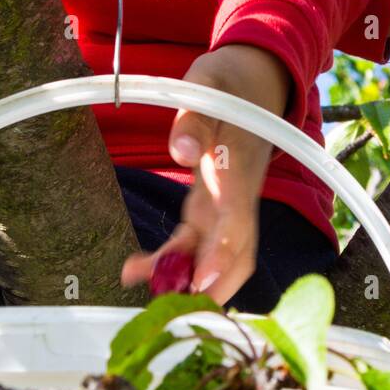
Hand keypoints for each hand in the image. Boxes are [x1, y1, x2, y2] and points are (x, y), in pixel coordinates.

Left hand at [120, 44, 292, 305]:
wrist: (253, 81)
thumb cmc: (230, 83)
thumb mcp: (208, 85)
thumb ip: (194, 119)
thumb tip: (182, 149)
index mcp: (241, 169)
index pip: (238, 223)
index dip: (222, 257)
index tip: (200, 282)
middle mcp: (238, 196)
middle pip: (234, 256)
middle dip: (206, 288)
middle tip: (168, 309)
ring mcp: (226, 205)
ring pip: (210, 255)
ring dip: (180, 277)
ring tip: (135, 277)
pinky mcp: (211, 206)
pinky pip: (193, 243)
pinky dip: (170, 260)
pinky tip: (136, 268)